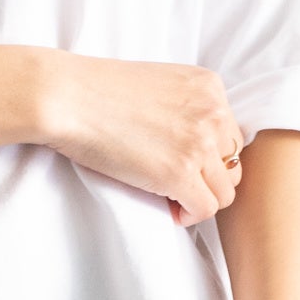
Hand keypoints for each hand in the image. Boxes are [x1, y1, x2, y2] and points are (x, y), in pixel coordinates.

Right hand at [32, 47, 244, 225]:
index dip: (206, 157)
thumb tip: (191, 143)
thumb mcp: (159, 85)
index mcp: (210, 86)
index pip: (230, 136)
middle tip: (176, 185)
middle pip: (232, 165)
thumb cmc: (96, 91)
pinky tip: (167, 206)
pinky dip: (187, 215)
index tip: (179, 163)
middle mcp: (214, 112)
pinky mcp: (180, 173)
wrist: (67, 97)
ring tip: (169, 197)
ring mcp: (200, 143)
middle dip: (207, 180)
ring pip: (225, 192)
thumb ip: (185, 108)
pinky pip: (205, 209)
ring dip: (198, 199)